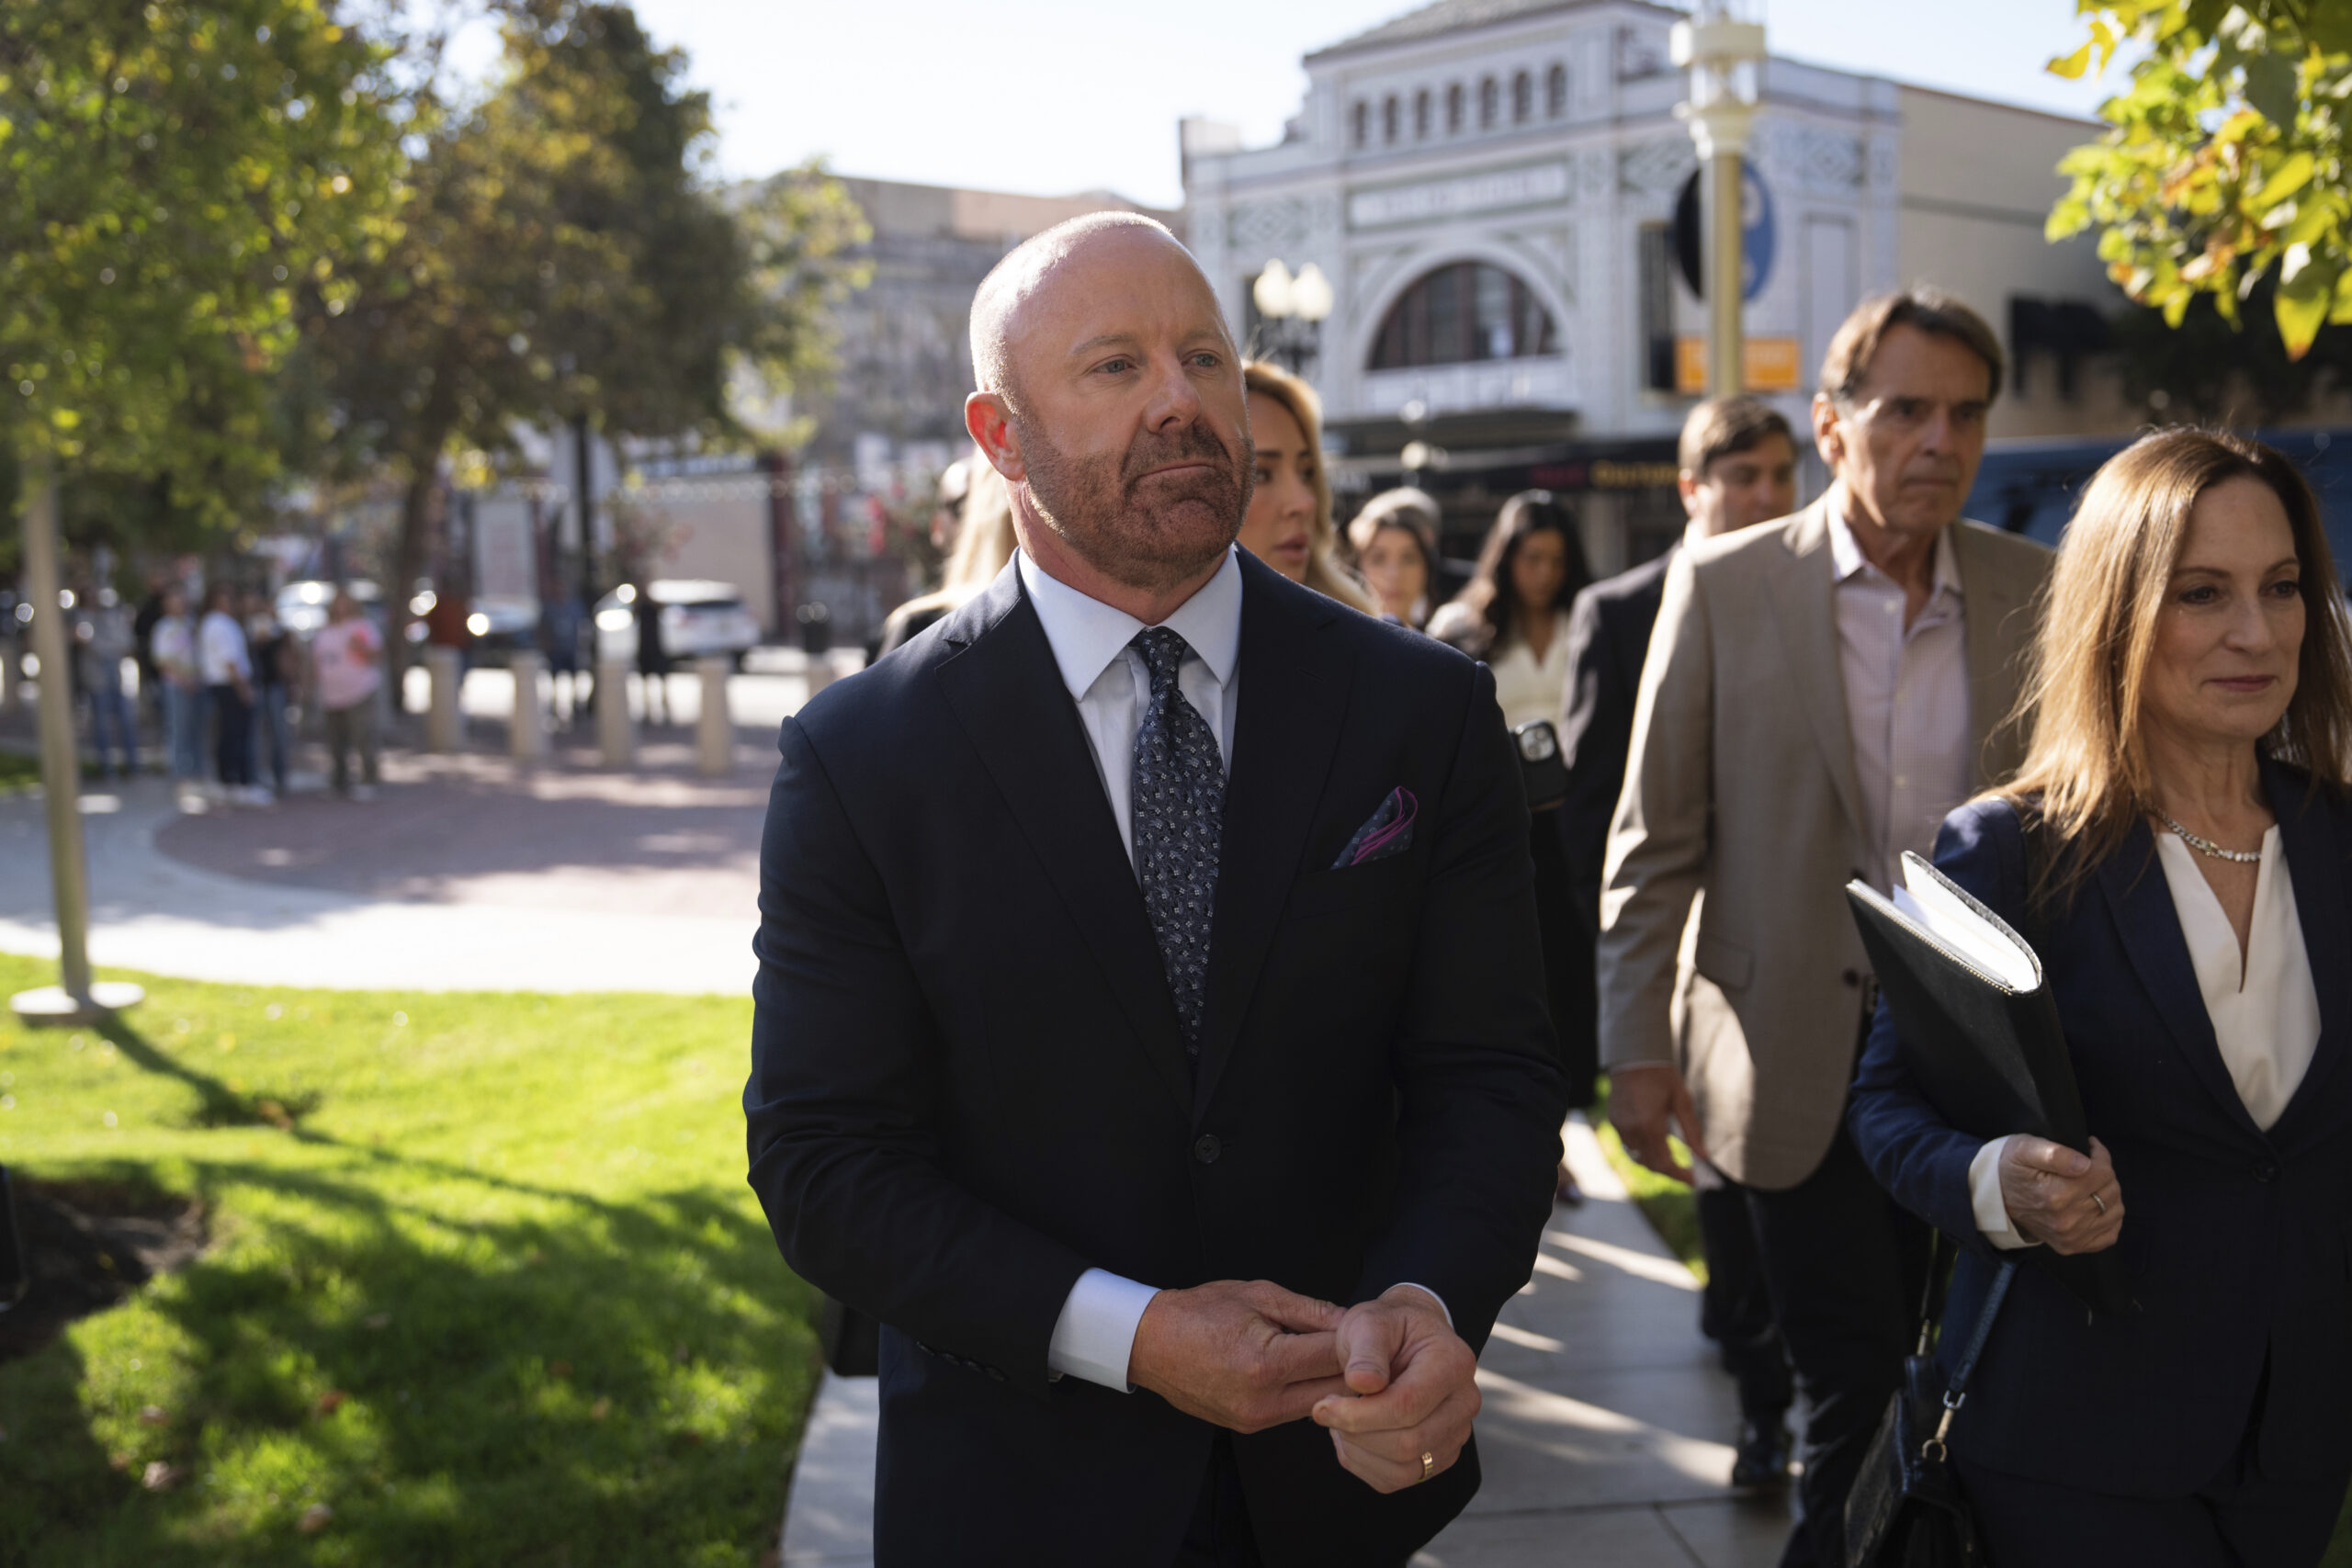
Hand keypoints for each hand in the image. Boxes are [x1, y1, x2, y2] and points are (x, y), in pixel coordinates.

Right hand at [1127, 1280, 1346, 1433]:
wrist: (1151, 1343)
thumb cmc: (1199, 1312)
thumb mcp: (1258, 1295)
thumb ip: (1310, 1310)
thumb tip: (1352, 1320)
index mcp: (1266, 1363)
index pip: (1336, 1358)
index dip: (1361, 1342)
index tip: (1374, 1330)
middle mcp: (1263, 1400)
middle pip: (1335, 1391)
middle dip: (1355, 1369)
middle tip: (1368, 1347)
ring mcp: (1255, 1419)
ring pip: (1318, 1405)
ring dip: (1333, 1384)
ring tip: (1339, 1357)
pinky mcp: (1249, 1426)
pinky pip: (1294, 1411)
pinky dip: (1308, 1392)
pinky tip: (1309, 1371)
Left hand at [1312, 1285, 1479, 1493]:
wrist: (1405, 1340)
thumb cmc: (1386, 1328)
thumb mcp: (1369, 1322)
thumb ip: (1365, 1350)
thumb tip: (1362, 1383)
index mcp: (1454, 1362)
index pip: (1407, 1405)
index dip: (1358, 1414)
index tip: (1322, 1406)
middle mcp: (1465, 1402)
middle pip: (1408, 1443)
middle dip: (1356, 1433)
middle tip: (1326, 1410)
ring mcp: (1456, 1433)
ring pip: (1403, 1468)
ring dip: (1358, 1450)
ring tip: (1339, 1420)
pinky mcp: (1439, 1456)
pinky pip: (1398, 1479)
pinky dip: (1365, 1464)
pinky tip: (1352, 1435)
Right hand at [1608, 1064, 1707, 1182]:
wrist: (1634, 1057)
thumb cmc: (1662, 1076)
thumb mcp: (1683, 1101)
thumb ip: (1693, 1132)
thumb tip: (1704, 1157)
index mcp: (1651, 1125)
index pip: (1665, 1164)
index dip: (1679, 1176)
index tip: (1694, 1181)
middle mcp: (1632, 1130)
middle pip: (1651, 1165)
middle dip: (1669, 1172)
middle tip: (1686, 1173)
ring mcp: (1620, 1127)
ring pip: (1638, 1157)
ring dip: (1655, 1162)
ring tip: (1672, 1159)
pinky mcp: (1614, 1122)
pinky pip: (1629, 1145)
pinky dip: (1643, 1149)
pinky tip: (1654, 1141)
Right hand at [2000, 1135, 2123, 1253]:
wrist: (1996, 1197)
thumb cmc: (2012, 1168)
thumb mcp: (2024, 1149)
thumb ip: (2055, 1153)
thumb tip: (2086, 1164)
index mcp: (2057, 1195)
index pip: (2102, 1172)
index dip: (2099, 1156)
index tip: (2088, 1148)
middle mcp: (2066, 1220)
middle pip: (2111, 1191)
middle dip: (2104, 1174)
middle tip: (2087, 1166)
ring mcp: (2071, 1237)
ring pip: (2116, 1211)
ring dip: (2108, 1194)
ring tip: (2089, 1185)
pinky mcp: (2073, 1246)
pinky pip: (2110, 1234)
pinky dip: (2109, 1219)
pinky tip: (2093, 1206)